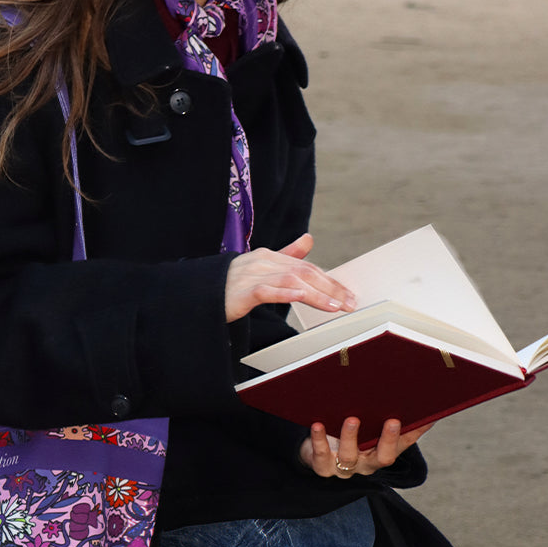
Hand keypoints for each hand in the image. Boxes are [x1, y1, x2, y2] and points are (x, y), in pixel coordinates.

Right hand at [224, 234, 356, 322]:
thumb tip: (309, 239)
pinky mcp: (241, 292)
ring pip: (291, 281)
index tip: (348, 294)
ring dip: (316, 294)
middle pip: (304, 273)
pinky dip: (285, 294)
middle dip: (331, 288)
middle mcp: (262, 262)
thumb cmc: (228, 285)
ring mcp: (251, 276)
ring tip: (335, 306)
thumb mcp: (260, 268)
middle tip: (350, 302)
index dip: (330, 281)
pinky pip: (266, 291)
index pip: (307, 268)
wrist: (197, 294)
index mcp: (269, 257)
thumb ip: (286, 255)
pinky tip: (300, 298)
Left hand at [300, 417, 433, 478]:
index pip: (404, 444)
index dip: (415, 433)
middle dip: (389, 439)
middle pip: (383, 457)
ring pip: (350, 456)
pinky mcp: (322, 467)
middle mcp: (367, 463)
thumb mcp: (368, 427)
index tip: (426, 418)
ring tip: (353, 419)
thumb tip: (412, 395)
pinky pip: (321, 455)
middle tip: (393, 421)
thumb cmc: (347, 434)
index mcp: (382, 452)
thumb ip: (385, 414)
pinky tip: (318, 424)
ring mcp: (344, 468)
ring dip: (351, 437)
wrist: (316, 452)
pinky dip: (319, 439)